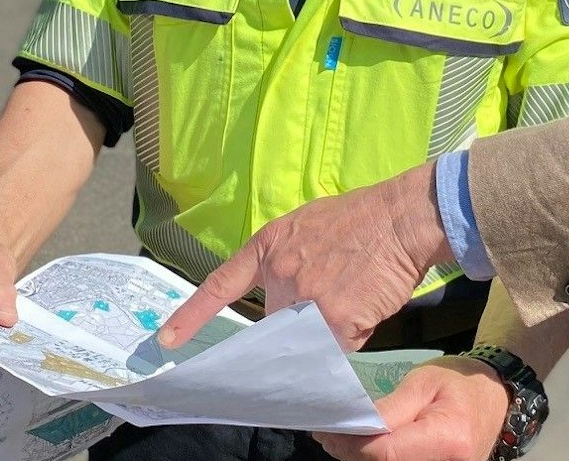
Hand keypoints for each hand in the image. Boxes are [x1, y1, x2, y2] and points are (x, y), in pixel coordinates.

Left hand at [159, 161, 452, 349]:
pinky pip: (333, 350)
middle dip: (290, 329)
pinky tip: (365, 313)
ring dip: (322, 336)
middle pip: (270, 327)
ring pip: (302, 341)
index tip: (166, 340)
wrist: (402, 218)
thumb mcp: (309, 227)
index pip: (220, 285)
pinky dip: (349, 342)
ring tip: (351, 305)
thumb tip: (286, 305)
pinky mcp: (335, 321)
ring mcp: (306, 299)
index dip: (191, 316)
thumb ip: (287, 263)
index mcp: (269, 247)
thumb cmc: (362, 219)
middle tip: (323, 309)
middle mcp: (280, 274)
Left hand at [314, 357, 510, 460]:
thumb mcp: (423, 382)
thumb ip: (390, 408)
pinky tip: (365, 448)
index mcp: (448, 438)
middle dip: (352, 454)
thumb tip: (354, 426)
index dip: (352, 446)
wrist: (493, 397)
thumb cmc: (458, 381)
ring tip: (344, 440)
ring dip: (362, 459)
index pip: (386, 453)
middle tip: (329, 434)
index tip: (328, 431)